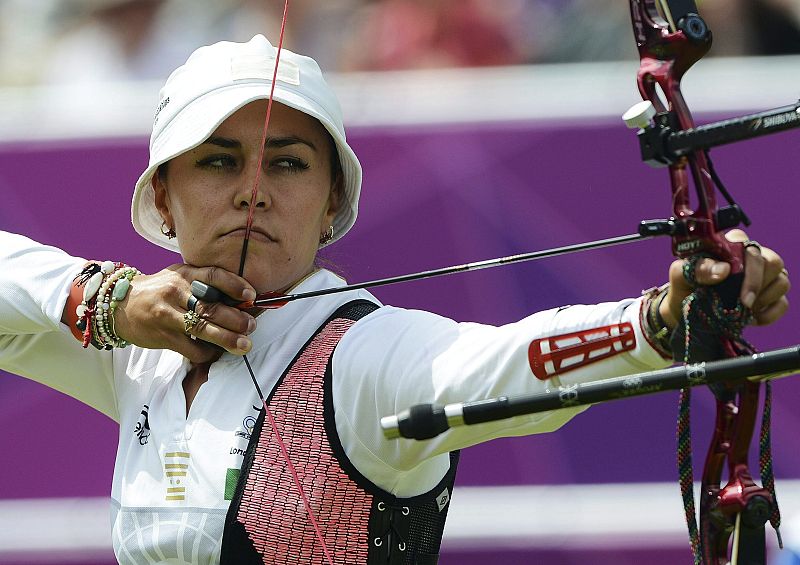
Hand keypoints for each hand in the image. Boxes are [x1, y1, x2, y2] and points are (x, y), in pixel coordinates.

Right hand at [113, 264, 257, 363]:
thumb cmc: (159, 290)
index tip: (252, 295)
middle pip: (211, 306)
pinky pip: (191, 348)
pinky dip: (208, 353)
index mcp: (184, 274)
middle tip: (251, 326)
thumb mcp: (178, 277)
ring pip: (203, 329)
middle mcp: (175, 292)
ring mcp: (167, 315)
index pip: (213, 275)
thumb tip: (239, 297)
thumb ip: (203, 283)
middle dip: (237, 319)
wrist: (120, 304)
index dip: (235, 285)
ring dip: (227, 338)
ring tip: (244, 344)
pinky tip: (216, 353)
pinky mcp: (163, 336)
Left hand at [659, 230, 789, 329]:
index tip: (738, 291)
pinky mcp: (770, 298)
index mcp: (732, 246)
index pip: (752, 249)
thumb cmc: (684, 286)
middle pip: (774, 262)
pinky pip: (783, 304)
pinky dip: (767, 315)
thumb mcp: (681, 275)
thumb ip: (697, 268)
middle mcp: (752, 258)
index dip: (750, 270)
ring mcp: (764, 277)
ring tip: (740, 309)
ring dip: (763, 299)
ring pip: (782, 282)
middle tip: (741, 302)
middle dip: (757, 285)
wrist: (684, 312)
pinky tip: (749, 318)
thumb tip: (724, 270)